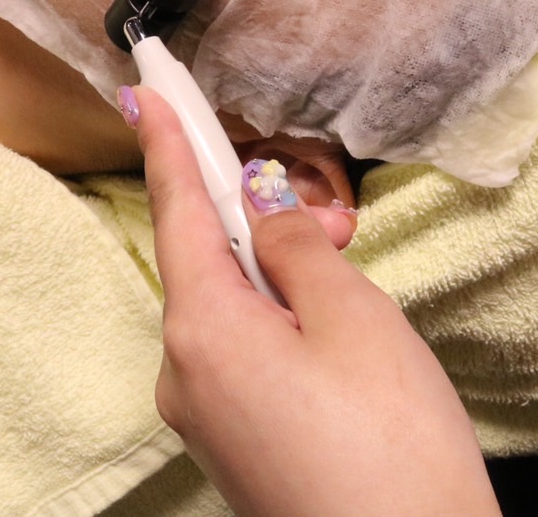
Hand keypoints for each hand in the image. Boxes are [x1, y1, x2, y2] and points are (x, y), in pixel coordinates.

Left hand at [133, 86, 500, 516]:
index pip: (178, 212)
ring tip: (355, 287)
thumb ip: (298, 249)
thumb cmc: (391, 445)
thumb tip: (261, 207)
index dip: (167, 143)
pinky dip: (280, 324)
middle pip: (209, 262)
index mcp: (202, 330)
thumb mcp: (354, 319)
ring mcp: (204, 417)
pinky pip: (243, 355)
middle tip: (344, 226)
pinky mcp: (233, 445)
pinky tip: (335, 338)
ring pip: (231, 310)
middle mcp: (184, 374)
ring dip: (282, 279)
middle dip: (264, 224)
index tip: (146, 90)